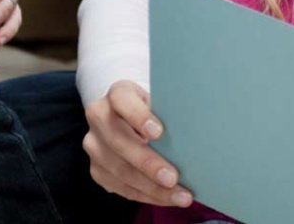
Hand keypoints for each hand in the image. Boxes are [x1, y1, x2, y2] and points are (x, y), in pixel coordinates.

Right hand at [82, 80, 192, 205]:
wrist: (131, 119)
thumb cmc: (156, 111)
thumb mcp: (163, 102)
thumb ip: (171, 113)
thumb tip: (198, 132)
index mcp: (117, 94)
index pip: (122, 100)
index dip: (138, 116)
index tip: (159, 132)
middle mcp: (99, 118)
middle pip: (119, 141)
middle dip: (148, 163)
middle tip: (173, 178)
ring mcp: (95, 145)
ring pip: (120, 170)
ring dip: (151, 187)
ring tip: (179, 196)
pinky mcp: (97, 169)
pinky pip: (121, 187)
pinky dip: (147, 195)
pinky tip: (167, 198)